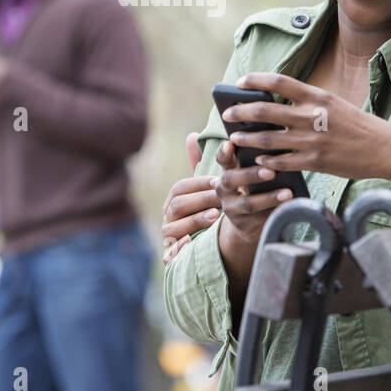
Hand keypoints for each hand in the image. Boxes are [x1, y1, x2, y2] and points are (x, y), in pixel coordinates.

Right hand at [162, 133, 219, 263]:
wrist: (209, 248)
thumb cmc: (209, 211)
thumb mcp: (207, 190)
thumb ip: (200, 164)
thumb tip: (192, 135)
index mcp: (174, 200)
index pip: (181, 187)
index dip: (199, 183)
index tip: (219, 181)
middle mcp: (168, 217)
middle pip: (177, 205)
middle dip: (200, 199)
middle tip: (222, 196)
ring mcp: (170, 237)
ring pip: (175, 227)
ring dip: (195, 220)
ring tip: (215, 215)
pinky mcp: (173, 256)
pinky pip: (172, 253)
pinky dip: (181, 248)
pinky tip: (193, 243)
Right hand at [214, 138, 296, 246]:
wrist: (248, 221)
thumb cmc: (253, 188)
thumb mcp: (249, 173)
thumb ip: (254, 158)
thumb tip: (276, 141)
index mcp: (226, 171)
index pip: (222, 158)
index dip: (224, 152)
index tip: (231, 144)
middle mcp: (223, 189)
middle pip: (231, 180)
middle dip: (251, 175)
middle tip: (271, 172)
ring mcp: (231, 208)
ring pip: (247, 204)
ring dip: (268, 198)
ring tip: (287, 193)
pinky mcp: (242, 224)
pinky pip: (259, 220)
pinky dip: (274, 212)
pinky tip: (288, 207)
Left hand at [222, 72, 390, 182]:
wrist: (384, 148)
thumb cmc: (357, 125)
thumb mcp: (333, 104)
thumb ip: (306, 103)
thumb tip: (275, 105)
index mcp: (317, 96)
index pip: (278, 82)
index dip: (255, 80)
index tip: (240, 82)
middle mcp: (311, 116)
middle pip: (264, 112)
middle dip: (240, 112)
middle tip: (228, 113)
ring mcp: (311, 141)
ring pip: (267, 140)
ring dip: (247, 139)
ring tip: (235, 138)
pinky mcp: (314, 162)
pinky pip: (281, 162)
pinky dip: (267, 161)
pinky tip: (258, 160)